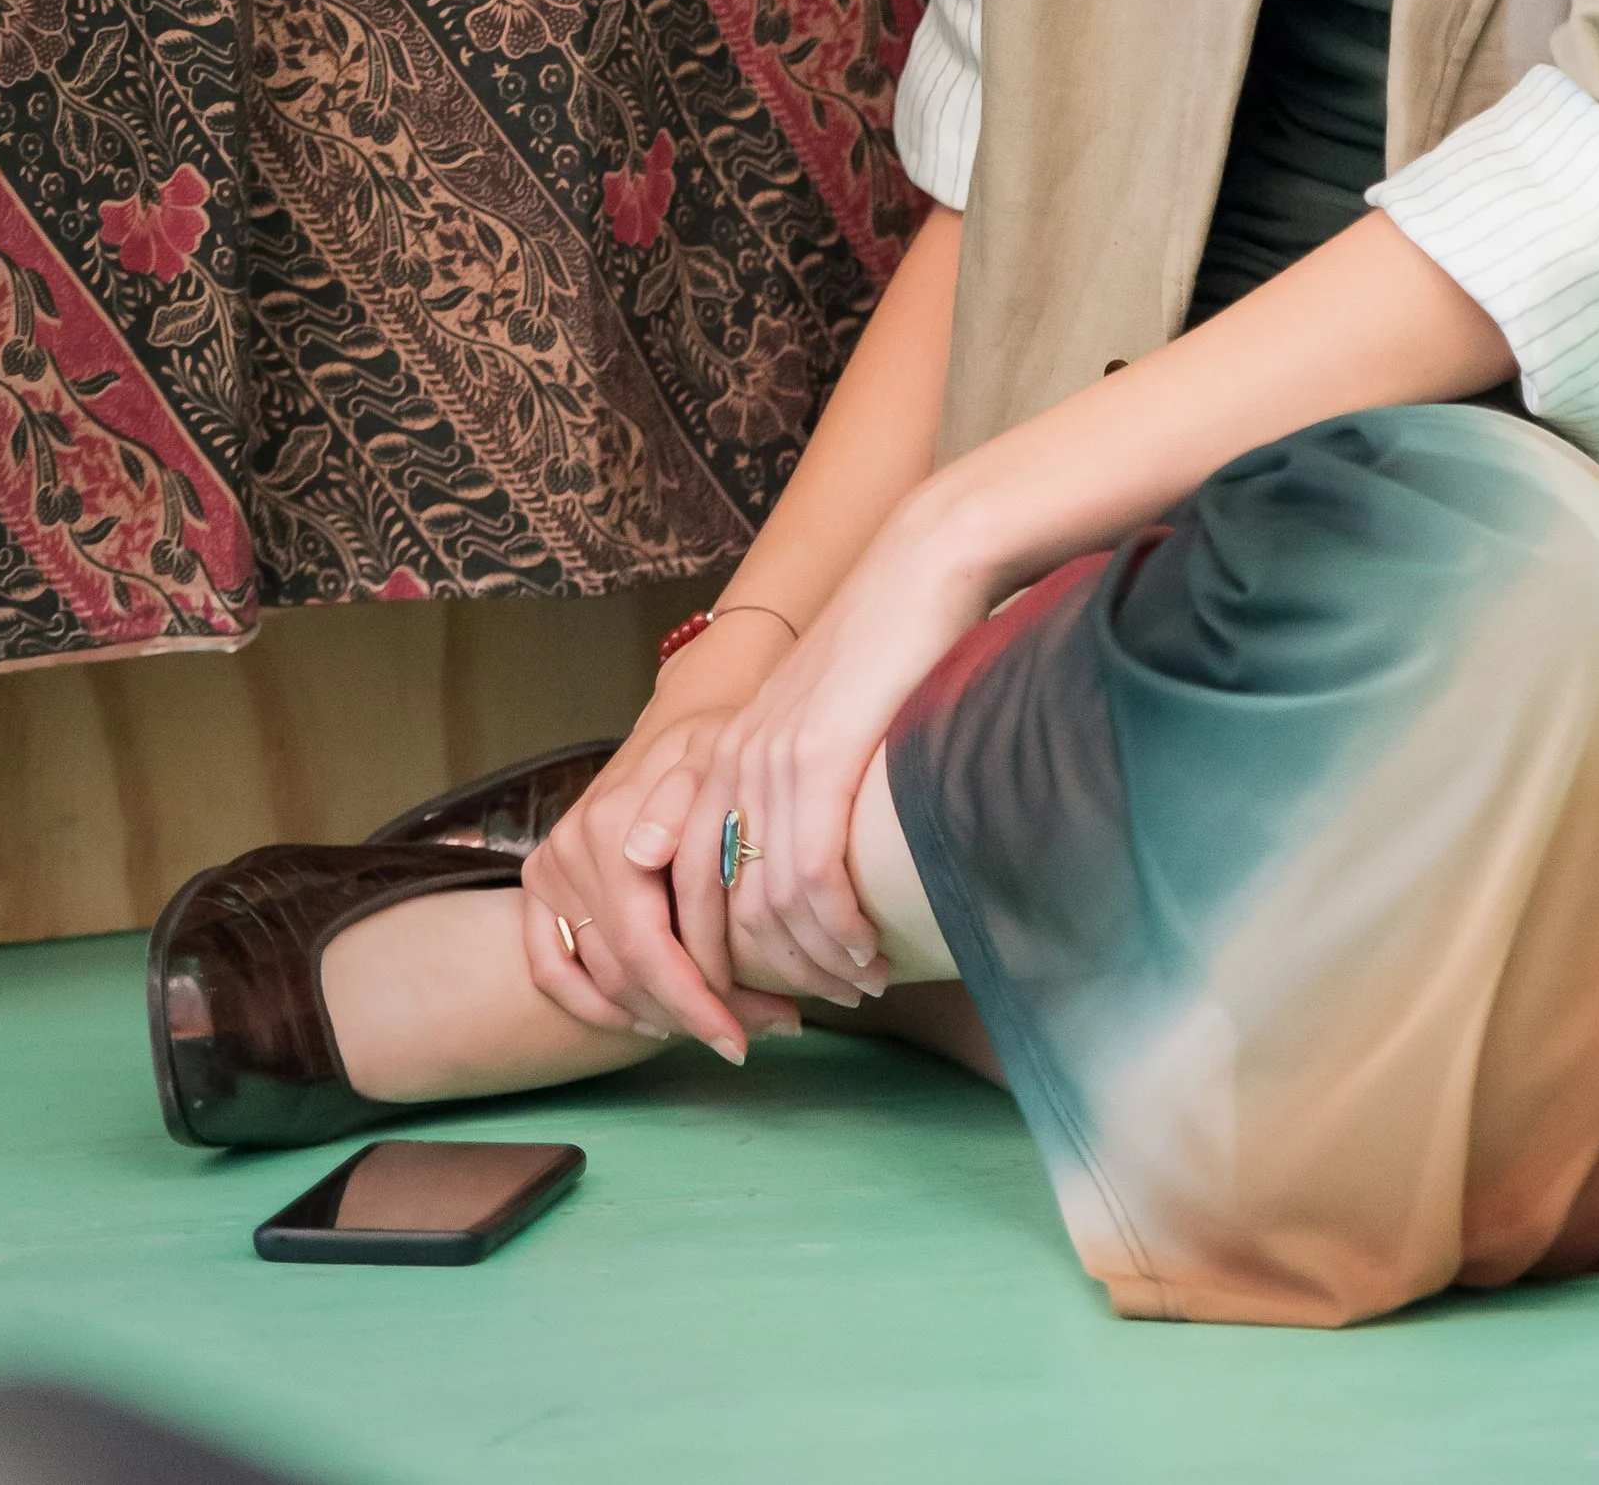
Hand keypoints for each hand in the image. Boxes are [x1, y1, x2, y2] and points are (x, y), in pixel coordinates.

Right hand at [520, 636, 802, 1063]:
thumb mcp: (718, 763)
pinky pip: (551, 970)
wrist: (680, 729)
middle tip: (744, 1042)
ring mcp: (548, 870)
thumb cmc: (714, 753)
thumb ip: (684, 807)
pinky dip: (595, 1005)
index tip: (745, 1041)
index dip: (696, 1002)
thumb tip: (645, 854)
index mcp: (611, 826)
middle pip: (626, 972)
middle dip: (689, 1015)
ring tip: (716, 1027)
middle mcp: (570, 850)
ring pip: (597, 979)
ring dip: (657, 1015)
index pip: (649, 946)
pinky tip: (646, 1020)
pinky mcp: (538, 886)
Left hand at [647, 489, 992, 1007]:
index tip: (747, 1008)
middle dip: (746, 986)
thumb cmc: (880, 652)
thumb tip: (782, 875)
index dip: (704, 965)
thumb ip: (779, 791)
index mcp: (718, 761)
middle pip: (710, 914)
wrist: (917, 572)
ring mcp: (769, 765)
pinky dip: (838, 933)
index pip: (681, 893)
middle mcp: (728, 767)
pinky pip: (814, 878)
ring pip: (767, 908)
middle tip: (790, 1026)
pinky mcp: (818, 762)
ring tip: (852, 991)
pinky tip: (868, 957)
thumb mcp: (811, 726)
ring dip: (809, 967)